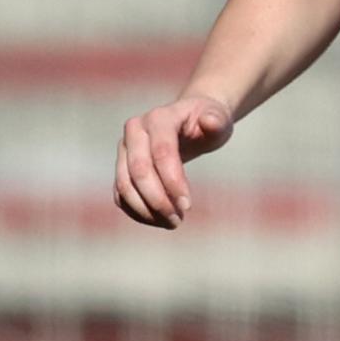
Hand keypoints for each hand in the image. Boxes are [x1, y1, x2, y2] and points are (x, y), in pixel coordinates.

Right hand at [113, 94, 233, 228]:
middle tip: (178, 220)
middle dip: (158, 200)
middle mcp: (135, 130)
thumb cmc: (206, 121)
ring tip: (171, 223)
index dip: (173, 181)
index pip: (161, 152)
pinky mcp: (121, 165)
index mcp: (159, 118)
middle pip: (138, 171)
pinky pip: (121, 194)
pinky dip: (137, 212)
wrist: (188, 119)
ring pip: (124, 185)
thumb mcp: (218, 119)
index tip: (188, 206)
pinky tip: (159, 220)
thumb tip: (209, 122)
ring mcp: (124, 149)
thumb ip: (217, 120)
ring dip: (146, 210)